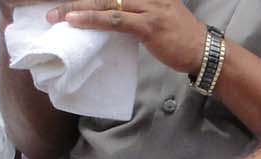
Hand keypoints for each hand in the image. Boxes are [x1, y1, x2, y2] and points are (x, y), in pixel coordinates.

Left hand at [47, 0, 208, 74]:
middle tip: (55, 6)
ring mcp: (149, 7)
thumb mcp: (159, 15)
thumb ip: (136, 11)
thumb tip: (111, 15)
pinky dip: (93, 19)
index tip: (71, 0)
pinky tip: (75, 21)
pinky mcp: (149, 25)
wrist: (205, 51)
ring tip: (56, 15)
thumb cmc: (181, 38)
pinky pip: (115, 19)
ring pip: (106, 1)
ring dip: (77, 8)